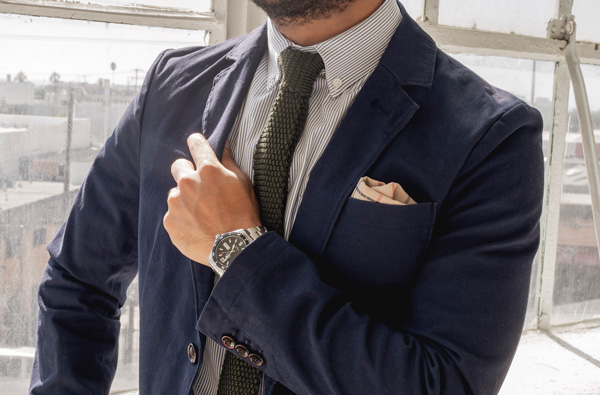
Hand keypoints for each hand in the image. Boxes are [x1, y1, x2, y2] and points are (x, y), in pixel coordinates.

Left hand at [163, 133, 260, 264]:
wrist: (235, 248)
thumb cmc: (244, 214)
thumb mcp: (243, 184)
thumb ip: (229, 162)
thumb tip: (223, 145)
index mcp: (208, 170)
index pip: (195, 143)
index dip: (197, 144)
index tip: (197, 147)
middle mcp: (188, 182)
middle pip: (178, 166)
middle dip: (187, 173)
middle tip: (200, 188)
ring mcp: (176, 203)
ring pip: (175, 193)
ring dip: (185, 199)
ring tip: (201, 214)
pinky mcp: (170, 221)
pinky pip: (172, 214)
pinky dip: (182, 218)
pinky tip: (196, 227)